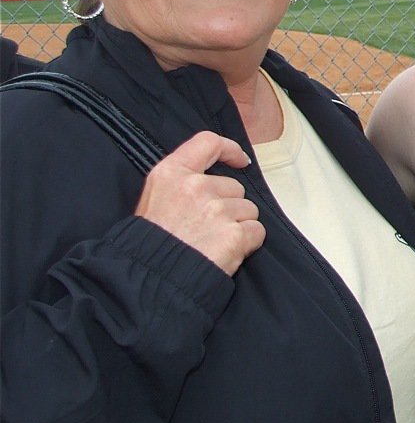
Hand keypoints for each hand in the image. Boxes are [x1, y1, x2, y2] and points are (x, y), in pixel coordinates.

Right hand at [134, 131, 263, 275]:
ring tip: (212, 242)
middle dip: (229, 206)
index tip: (239, 161)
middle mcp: (195, 186)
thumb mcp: (153, 199)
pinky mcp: (233, 234)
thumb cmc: (149, 246)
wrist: (148, 281)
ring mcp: (216, 209)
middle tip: (206, 228)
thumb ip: (180, 182)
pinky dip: (248, 243)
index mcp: (171, 173)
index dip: (230, 150)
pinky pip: (257, 231)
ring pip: (248, 210)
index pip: (208, 142)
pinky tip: (226, 252)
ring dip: (238, 226)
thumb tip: (208, 178)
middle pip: (235, 187)